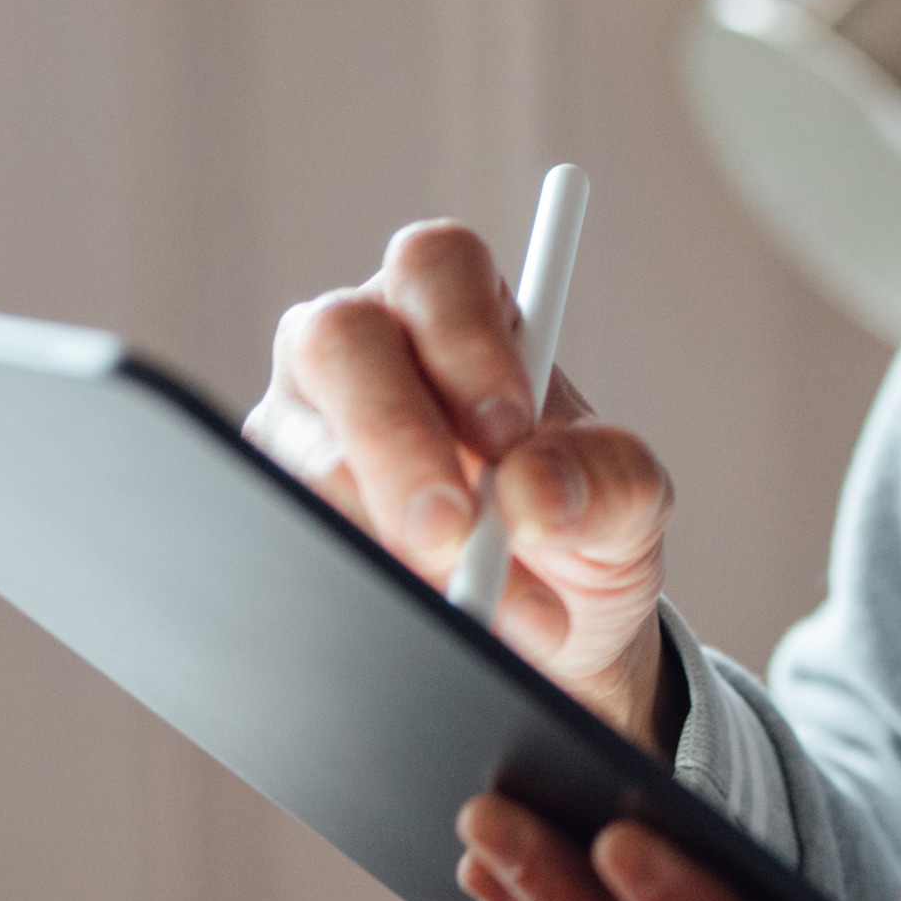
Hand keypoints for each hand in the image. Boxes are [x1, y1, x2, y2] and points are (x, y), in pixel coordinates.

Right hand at [249, 221, 672, 742]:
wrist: (542, 634)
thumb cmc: (576, 527)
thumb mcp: (625, 502)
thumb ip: (605, 480)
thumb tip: (533, 494)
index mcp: (457, 308)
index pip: (436, 265)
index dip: (464, 337)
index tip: (509, 429)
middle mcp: (364, 348)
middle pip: (339, 338)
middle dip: (396, 438)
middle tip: (457, 532)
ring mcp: (304, 426)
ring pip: (300, 445)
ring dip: (384, 532)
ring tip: (473, 604)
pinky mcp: (275, 506)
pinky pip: (281, 527)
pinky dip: (350, 576)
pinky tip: (411, 614)